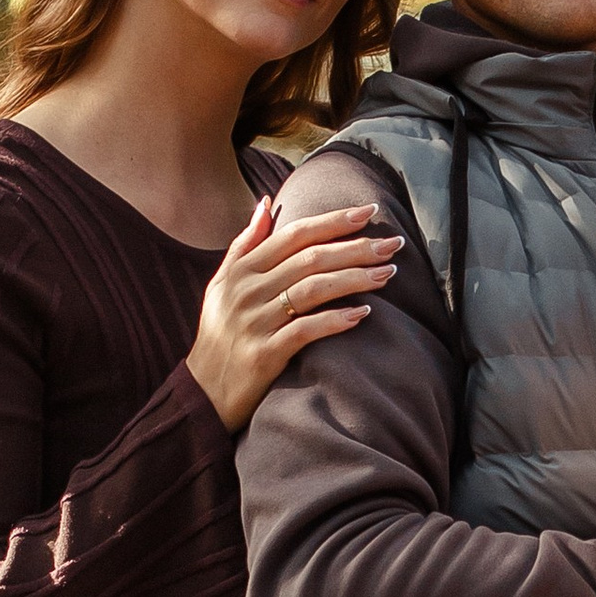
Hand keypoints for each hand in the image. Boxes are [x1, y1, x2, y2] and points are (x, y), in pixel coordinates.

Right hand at [187, 197, 403, 429]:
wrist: (202, 393)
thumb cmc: (219, 335)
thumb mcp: (221, 285)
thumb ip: (244, 244)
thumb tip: (265, 203)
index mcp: (241, 270)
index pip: (293, 234)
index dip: (332, 220)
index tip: (368, 211)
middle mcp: (247, 291)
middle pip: (309, 259)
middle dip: (355, 247)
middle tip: (393, 244)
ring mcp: (255, 323)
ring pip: (312, 290)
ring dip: (354, 278)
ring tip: (387, 274)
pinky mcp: (264, 354)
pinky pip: (306, 331)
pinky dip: (335, 320)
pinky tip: (363, 313)